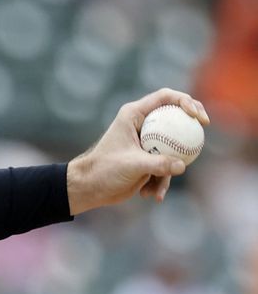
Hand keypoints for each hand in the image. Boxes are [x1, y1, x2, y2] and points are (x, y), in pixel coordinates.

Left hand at [66, 88, 208, 215]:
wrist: (90, 188)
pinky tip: (153, 195)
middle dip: (191, 122)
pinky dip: (162, 180)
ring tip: (158, 184)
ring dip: (172, 166)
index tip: (196, 116)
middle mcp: (142, 124)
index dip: (185, 101)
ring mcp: (147, 141)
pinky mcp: (149, 158)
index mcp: (134, 115)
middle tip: (203, 128)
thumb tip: (182, 166)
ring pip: (174, 144)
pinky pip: (166, 165)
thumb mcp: (131, 165)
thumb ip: (158, 164)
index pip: (165, 97)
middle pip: (175, 115)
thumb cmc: (103, 170)